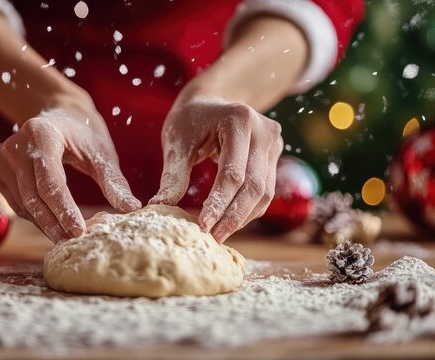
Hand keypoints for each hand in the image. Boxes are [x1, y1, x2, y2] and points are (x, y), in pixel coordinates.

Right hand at [0, 97, 140, 241]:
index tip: (79, 231)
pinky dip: (36, 217)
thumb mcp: (102, 153)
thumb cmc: (83, 133)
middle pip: (34, 196)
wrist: (58, 114)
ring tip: (66, 239)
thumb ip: (114, 181)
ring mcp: (2, 159)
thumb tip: (132, 208)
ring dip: (45, 224)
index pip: (51, 181)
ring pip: (24, 204)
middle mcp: (15, 146)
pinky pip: (17, 203)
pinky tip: (53, 226)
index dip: (64, 209)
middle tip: (73, 243)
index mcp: (40, 134)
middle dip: (54, 223)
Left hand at [150, 97, 282, 242]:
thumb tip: (160, 208)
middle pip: (254, 186)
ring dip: (243, 217)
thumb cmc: (189, 120)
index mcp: (239, 119)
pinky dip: (248, 208)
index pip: (232, 173)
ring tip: (220, 234)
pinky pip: (265, 189)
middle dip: (233, 216)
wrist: (210, 101)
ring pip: (264, 192)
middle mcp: (264, 130)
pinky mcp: (274, 155)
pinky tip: (229, 221)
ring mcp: (273, 143)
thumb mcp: (177, 143)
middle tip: (214, 238)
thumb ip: (173, 175)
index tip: (202, 227)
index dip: (218, 204)